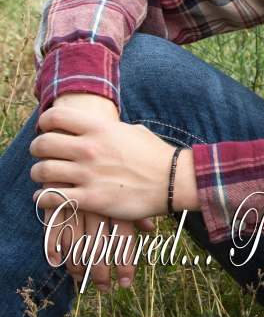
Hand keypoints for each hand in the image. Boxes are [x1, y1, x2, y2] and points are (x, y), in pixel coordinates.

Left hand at [30, 106, 197, 220]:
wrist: (173, 180)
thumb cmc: (155, 155)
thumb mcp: (132, 131)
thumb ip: (109, 129)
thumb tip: (100, 126)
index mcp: (100, 128)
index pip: (56, 117)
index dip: (45, 122)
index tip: (46, 129)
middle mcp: (90, 149)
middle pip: (43, 144)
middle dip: (37, 149)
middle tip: (40, 155)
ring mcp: (89, 174)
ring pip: (43, 171)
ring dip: (38, 174)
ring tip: (42, 177)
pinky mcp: (91, 199)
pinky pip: (52, 198)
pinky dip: (43, 198)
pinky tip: (45, 198)